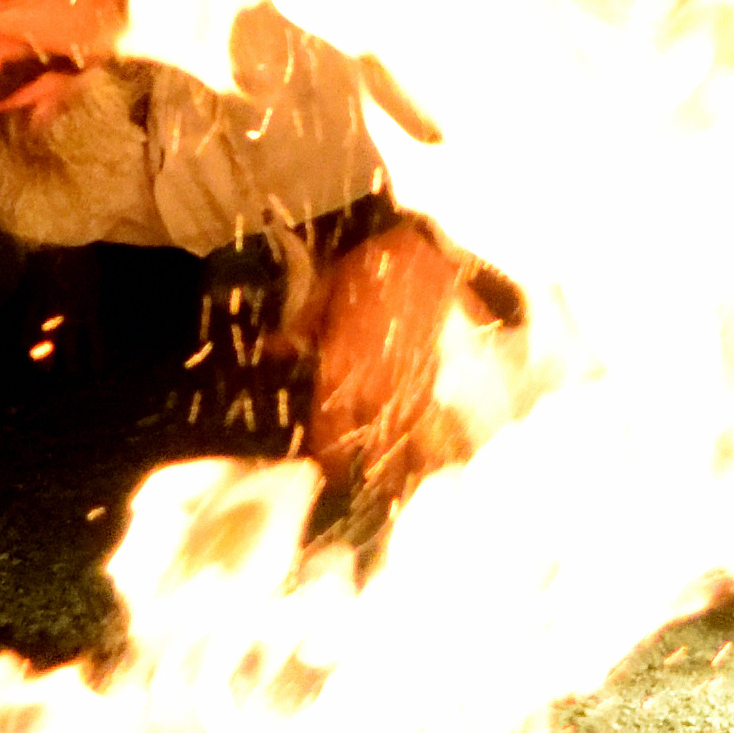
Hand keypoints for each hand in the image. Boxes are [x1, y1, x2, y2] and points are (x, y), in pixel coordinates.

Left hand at [301, 218, 475, 501]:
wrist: (432, 247)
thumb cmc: (372, 267)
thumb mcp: (325, 289)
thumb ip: (300, 326)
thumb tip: (273, 350)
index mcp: (343, 373)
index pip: (332, 434)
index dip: (332, 461)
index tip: (335, 473)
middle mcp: (382, 391)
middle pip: (382, 454)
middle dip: (381, 473)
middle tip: (382, 485)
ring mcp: (424, 389)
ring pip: (425, 449)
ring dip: (423, 466)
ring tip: (424, 480)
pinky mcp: (458, 380)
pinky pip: (459, 425)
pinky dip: (458, 443)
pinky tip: (460, 455)